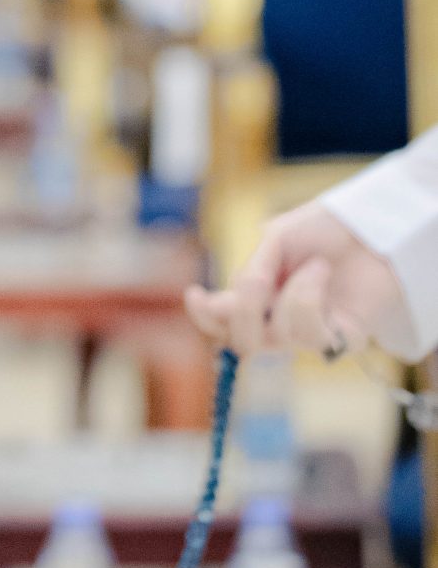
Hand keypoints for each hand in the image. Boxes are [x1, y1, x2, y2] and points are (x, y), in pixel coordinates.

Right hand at [184, 201, 407, 357]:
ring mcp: (309, 332)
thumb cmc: (324, 228)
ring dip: (291, 293)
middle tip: (254, 282)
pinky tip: (323, 274)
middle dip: (241, 313)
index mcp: (258, 295)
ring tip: (315, 265)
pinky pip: (313, 336)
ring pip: (277, 335)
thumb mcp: (275, 238)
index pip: (222, 320)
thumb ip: (252, 271)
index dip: (204, 316)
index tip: (195, 293)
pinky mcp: (341, 340)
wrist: (372, 224)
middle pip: (243, 342)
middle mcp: (279, 318)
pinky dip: (311, 298)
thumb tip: (236, 302)